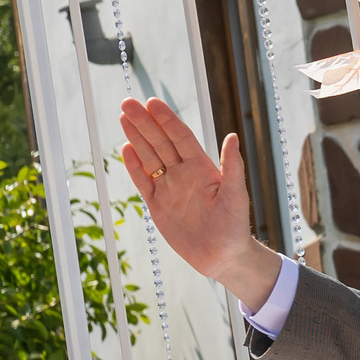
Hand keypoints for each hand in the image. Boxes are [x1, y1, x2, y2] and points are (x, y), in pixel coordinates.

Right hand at [118, 97, 283, 311]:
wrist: (222, 257)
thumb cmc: (235, 226)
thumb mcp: (236, 195)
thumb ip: (232, 166)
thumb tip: (232, 136)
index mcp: (203, 169)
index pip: (181, 138)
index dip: (167, 121)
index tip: (152, 102)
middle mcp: (184, 174)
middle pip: (160, 143)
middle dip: (145, 123)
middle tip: (128, 102)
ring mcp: (169, 188)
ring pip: (149, 158)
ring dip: (136, 138)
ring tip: (123, 117)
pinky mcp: (158, 206)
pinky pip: (143, 182)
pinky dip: (133, 167)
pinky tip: (125, 149)